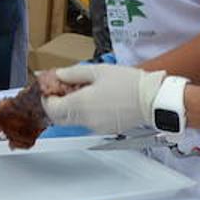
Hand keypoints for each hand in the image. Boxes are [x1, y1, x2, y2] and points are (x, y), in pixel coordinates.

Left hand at [41, 63, 166, 134]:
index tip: (50, 87)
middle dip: (56, 104)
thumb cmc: (129, 84)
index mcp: (79, 104)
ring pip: (73, 120)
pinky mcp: (105, 129)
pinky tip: (95, 100)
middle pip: (59, 117)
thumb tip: (59, 75)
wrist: (152, 99)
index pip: (50, 107)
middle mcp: (84, 119)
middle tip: (62, 90)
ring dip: (71, 108)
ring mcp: (95, 127)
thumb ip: (73, 73)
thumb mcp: (98, 71)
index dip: (47, 97)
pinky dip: (84, 112)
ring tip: (82, 91)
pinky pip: (87, 122)